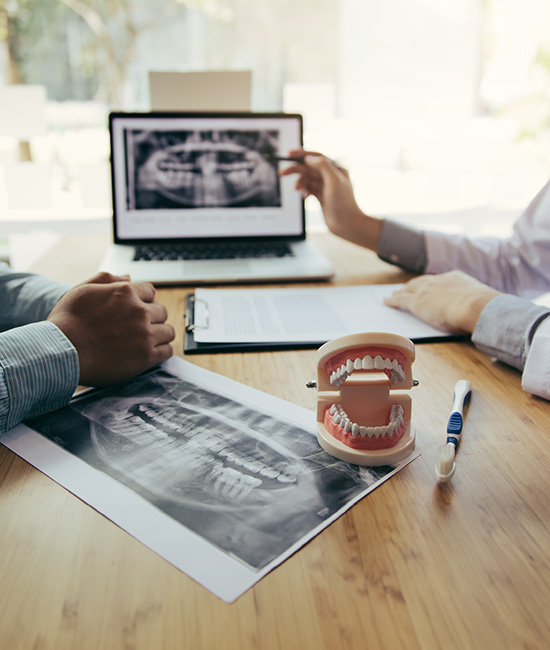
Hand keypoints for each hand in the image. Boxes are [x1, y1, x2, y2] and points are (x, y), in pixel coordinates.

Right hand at [47, 272, 174, 385]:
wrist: (61, 352)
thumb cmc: (67, 322)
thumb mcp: (82, 290)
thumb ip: (107, 279)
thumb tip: (129, 277)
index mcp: (125, 292)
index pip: (151, 292)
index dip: (144, 301)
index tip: (137, 310)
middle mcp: (138, 311)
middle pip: (161, 311)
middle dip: (152, 318)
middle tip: (138, 327)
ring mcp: (144, 334)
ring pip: (168, 331)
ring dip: (159, 335)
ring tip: (146, 341)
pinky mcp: (145, 357)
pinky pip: (167, 351)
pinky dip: (161, 352)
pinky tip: (150, 353)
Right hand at [279, 149, 381, 250]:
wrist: (347, 225)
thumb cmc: (344, 204)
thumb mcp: (334, 181)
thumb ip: (323, 166)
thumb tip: (309, 159)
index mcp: (336, 168)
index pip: (316, 157)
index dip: (302, 154)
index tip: (289, 154)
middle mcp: (331, 176)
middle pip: (309, 167)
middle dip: (295, 169)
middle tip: (282, 173)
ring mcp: (326, 186)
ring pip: (307, 179)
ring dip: (299, 182)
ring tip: (297, 189)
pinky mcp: (321, 196)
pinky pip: (308, 188)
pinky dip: (304, 190)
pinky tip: (305, 196)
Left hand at [384, 270, 500, 333]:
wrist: (474, 307)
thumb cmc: (481, 308)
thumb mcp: (478, 300)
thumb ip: (473, 302)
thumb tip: (479, 308)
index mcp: (454, 278)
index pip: (439, 280)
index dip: (430, 283)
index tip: (427, 284)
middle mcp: (438, 281)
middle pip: (421, 282)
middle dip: (413, 285)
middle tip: (406, 288)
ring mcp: (426, 291)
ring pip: (408, 289)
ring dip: (401, 292)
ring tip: (394, 294)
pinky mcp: (416, 302)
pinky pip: (400, 300)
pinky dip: (392, 300)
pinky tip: (387, 301)